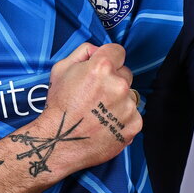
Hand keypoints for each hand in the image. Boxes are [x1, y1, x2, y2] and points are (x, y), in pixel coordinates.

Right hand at [40, 42, 142, 172]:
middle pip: (125, 74)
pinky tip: (106, 124)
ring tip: (99, 113)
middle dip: (113, 80)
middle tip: (96, 95)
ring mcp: (128, 106)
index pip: (118, 51)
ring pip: (129, 96)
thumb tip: (97, 50)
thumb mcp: (61, 69)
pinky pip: (133, 115)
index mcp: (101, 67)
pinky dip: (122, 119)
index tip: (104, 68)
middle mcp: (118, 85)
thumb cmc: (59, 107)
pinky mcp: (134, 124)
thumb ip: (83, 52)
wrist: (60, 142)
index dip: (109, 58)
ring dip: (119, 101)